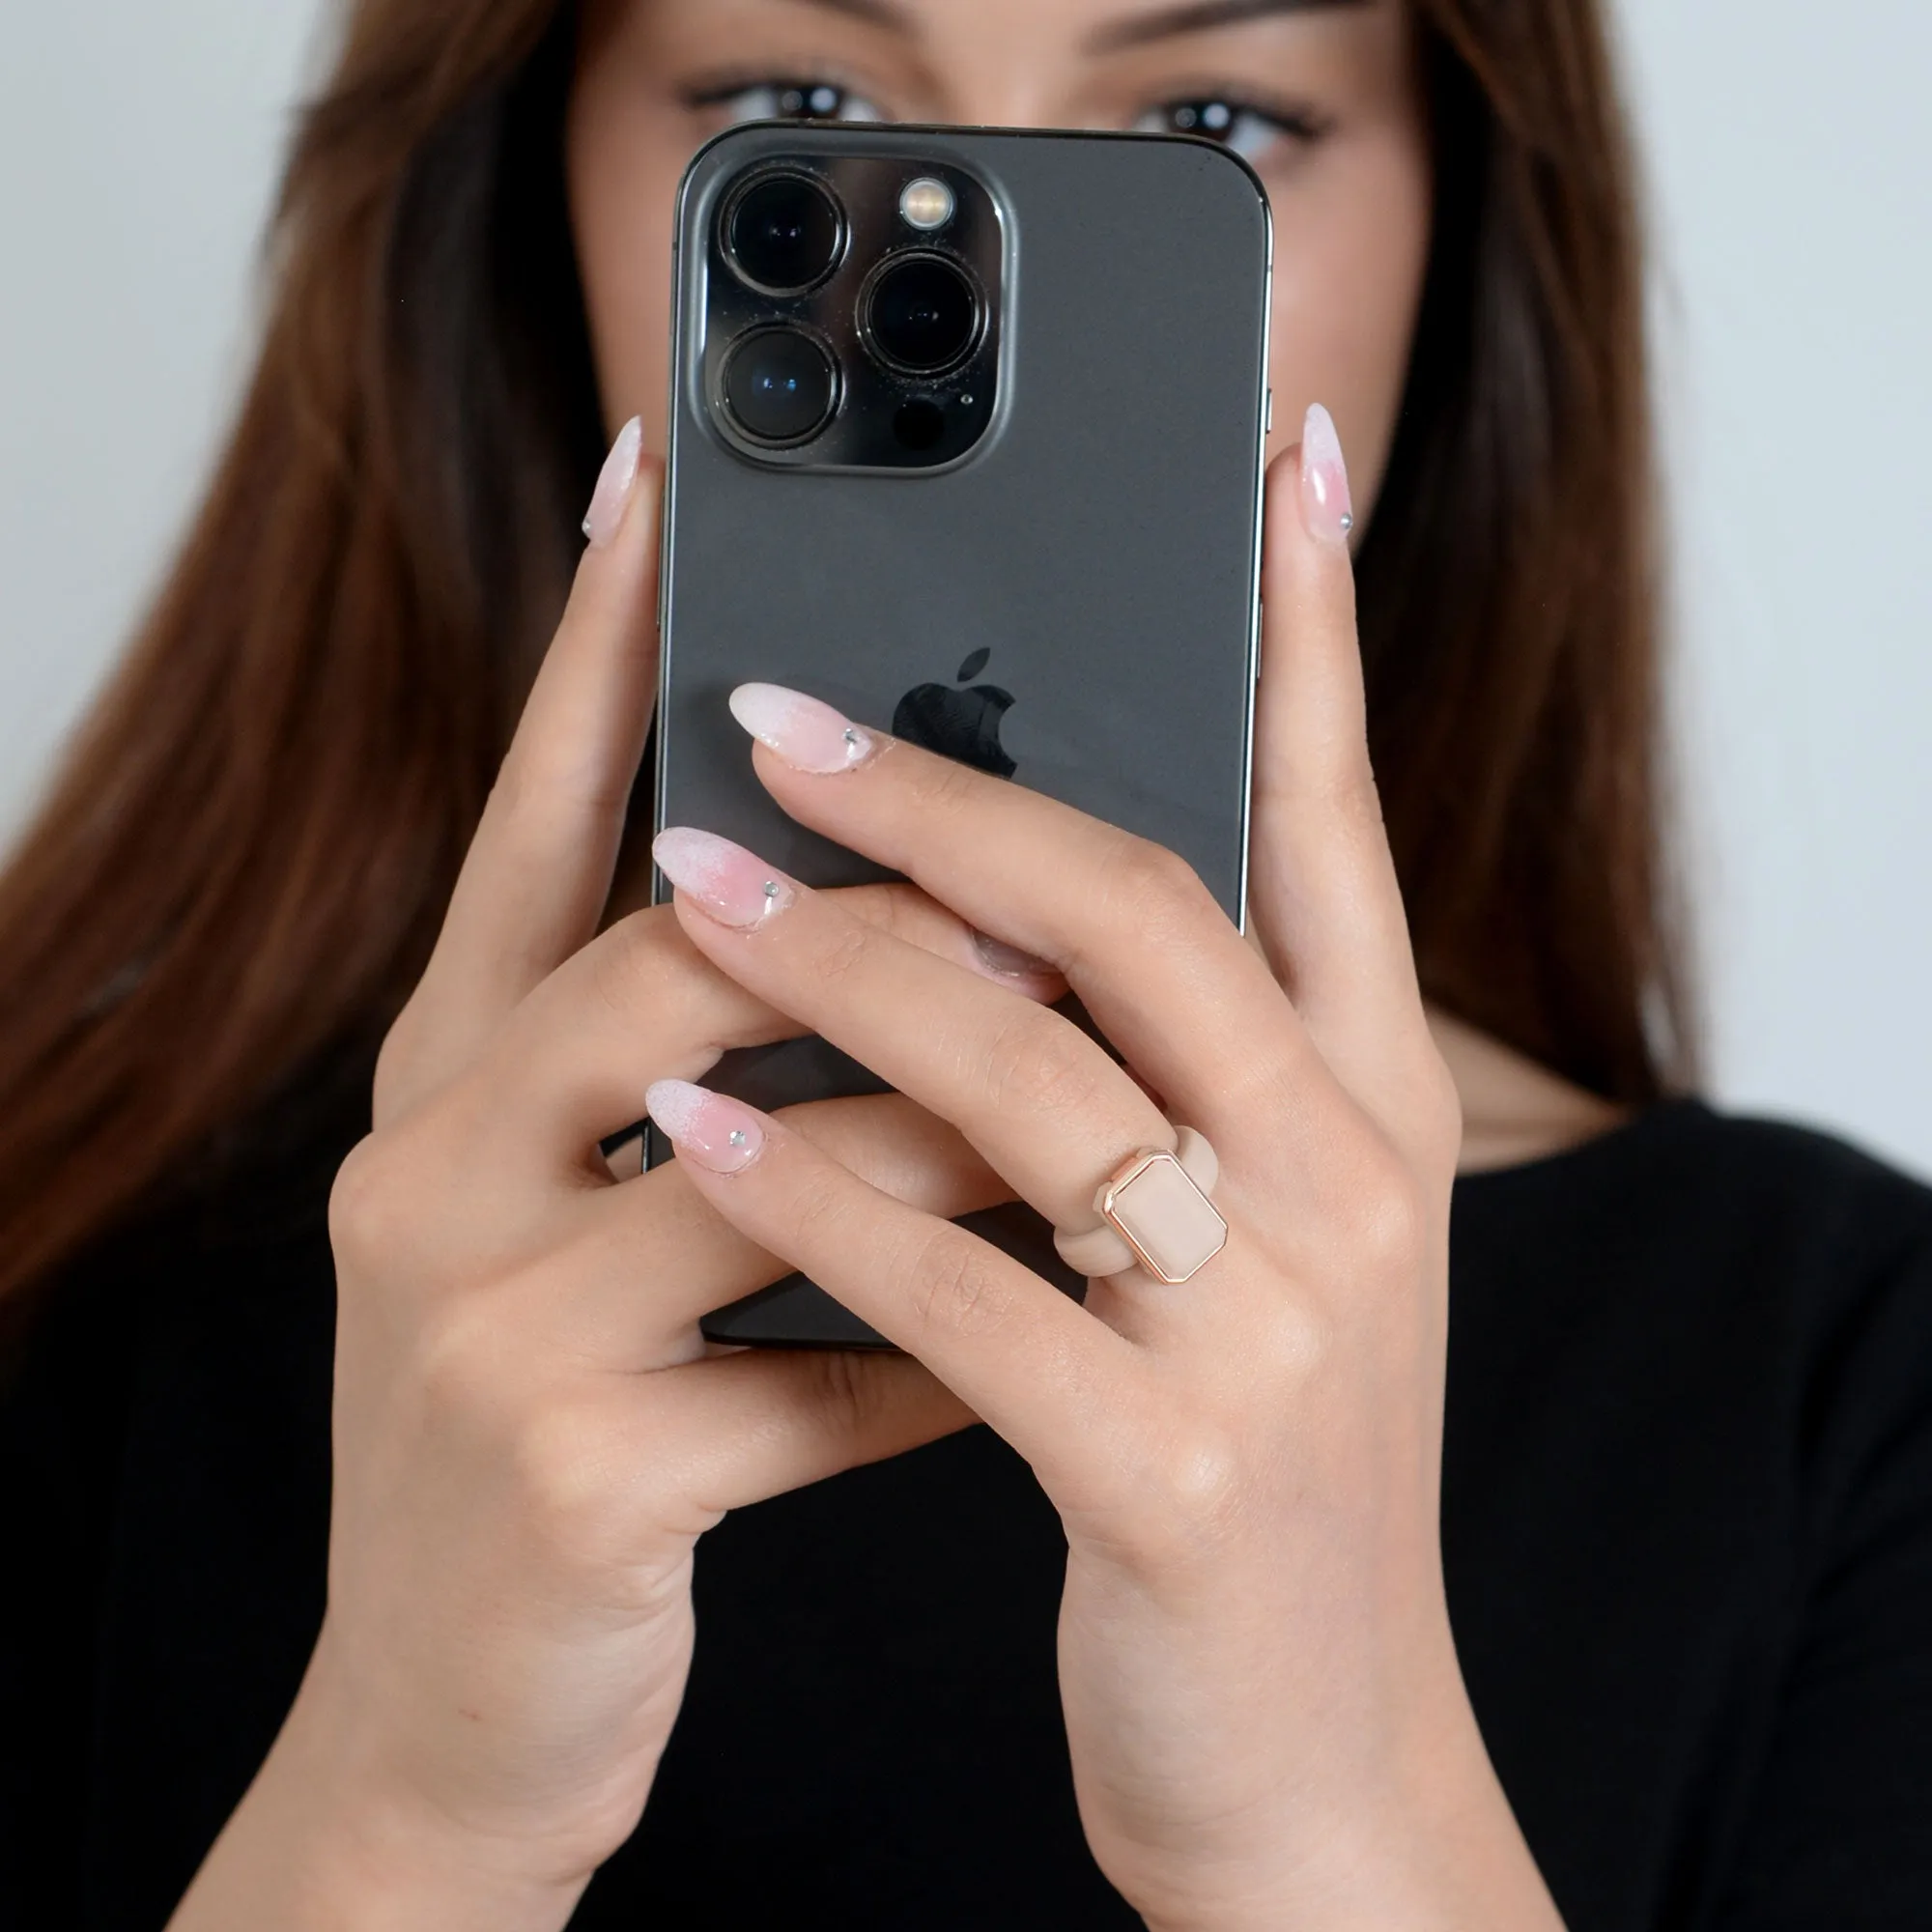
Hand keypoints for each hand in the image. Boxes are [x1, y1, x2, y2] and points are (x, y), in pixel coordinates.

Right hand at [170, 435, 1046, 1929]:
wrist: (448, 1724)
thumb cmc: (561, 1433)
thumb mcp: (581, 1225)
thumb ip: (699, 1080)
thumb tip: (913, 932)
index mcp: (446, 1083)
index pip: (529, 824)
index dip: (599, 653)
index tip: (669, 491)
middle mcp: (428, 1168)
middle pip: (668, 954)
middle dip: (878, 913)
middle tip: (1048, 882)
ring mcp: (480, 1321)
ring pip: (773, 1155)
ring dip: (957, 1123)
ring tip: (1094, 1094)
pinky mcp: (568, 1480)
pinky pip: (816, 1378)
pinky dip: (938, 1354)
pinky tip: (1020, 1357)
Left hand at [642, 430, 1563, 1928]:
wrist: (1316, 1761)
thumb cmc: (1244, 1470)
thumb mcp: (1250, 1249)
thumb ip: (1170, 1077)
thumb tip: (1020, 904)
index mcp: (1371, 1111)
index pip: (1336, 825)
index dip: (1310, 635)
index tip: (1273, 464)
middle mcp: (1351, 1186)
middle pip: (1147, 915)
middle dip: (955, 794)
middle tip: (783, 706)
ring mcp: (1273, 1329)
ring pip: (1037, 1087)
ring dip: (845, 973)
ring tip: (689, 887)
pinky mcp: (1174, 1473)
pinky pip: (963, 1295)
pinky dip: (815, 1205)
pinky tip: (692, 1137)